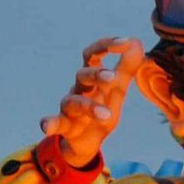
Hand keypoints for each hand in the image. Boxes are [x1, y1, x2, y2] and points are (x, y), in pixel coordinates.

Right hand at [40, 37, 144, 167]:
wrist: (88, 141)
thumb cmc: (100, 110)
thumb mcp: (116, 90)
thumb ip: (126, 68)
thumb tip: (137, 41)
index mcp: (91, 79)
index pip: (93, 56)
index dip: (105, 46)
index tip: (125, 42)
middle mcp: (78, 89)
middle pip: (82, 75)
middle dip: (97, 74)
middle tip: (112, 77)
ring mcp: (69, 108)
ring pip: (74, 101)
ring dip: (89, 106)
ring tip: (106, 114)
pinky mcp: (65, 127)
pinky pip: (55, 123)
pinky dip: (49, 123)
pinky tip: (46, 125)